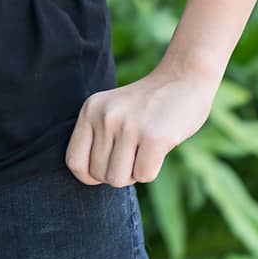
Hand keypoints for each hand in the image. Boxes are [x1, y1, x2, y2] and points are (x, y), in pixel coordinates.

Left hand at [64, 65, 218, 186]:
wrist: (183, 79)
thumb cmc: (146, 104)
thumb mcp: (112, 110)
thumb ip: (97, 136)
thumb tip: (89, 178)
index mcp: (91, 109)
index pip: (74, 161)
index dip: (90, 175)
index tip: (107, 168)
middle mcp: (105, 116)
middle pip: (99, 174)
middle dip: (118, 172)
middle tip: (134, 152)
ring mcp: (129, 126)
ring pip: (119, 179)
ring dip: (134, 173)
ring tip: (143, 150)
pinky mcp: (154, 137)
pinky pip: (144, 176)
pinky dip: (151, 170)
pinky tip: (158, 148)